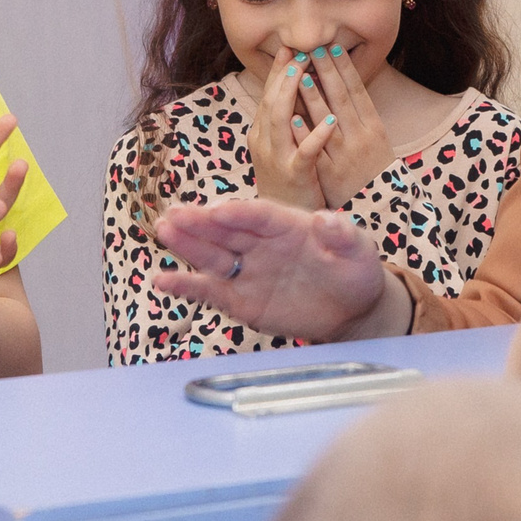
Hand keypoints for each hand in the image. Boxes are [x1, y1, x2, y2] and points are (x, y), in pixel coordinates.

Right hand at [153, 197, 407, 341]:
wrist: (352, 310)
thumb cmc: (355, 272)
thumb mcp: (358, 252)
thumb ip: (343, 235)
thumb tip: (327, 219)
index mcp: (287, 224)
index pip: (258, 214)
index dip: (238, 212)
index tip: (217, 210)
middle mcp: (261, 243)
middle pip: (226, 231)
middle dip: (200, 223)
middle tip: (173, 215)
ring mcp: (248, 270)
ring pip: (212, 255)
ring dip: (187, 244)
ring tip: (163, 231)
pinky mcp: (240, 299)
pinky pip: (210, 291)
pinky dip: (186, 286)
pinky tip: (163, 280)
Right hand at [248, 49, 332, 209]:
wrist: (283, 221)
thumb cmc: (287, 179)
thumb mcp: (279, 147)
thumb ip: (284, 120)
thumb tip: (293, 87)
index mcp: (261, 134)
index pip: (268, 96)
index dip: (278, 72)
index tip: (288, 49)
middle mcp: (264, 143)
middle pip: (271, 102)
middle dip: (284, 75)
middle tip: (298, 52)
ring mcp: (278, 159)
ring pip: (281, 121)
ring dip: (292, 95)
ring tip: (304, 73)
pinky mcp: (295, 176)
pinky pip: (306, 152)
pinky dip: (316, 134)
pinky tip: (330, 120)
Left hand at [306, 43, 394, 208]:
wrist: (378, 209)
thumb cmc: (374, 171)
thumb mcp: (375, 141)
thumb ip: (360, 117)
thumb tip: (343, 86)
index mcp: (375, 128)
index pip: (358, 92)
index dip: (346, 69)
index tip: (333, 47)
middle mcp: (362, 139)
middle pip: (343, 100)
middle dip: (328, 73)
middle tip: (314, 49)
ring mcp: (345, 157)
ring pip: (328, 122)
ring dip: (314, 97)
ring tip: (301, 75)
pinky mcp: (330, 175)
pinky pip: (315, 151)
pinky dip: (305, 133)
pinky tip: (293, 117)